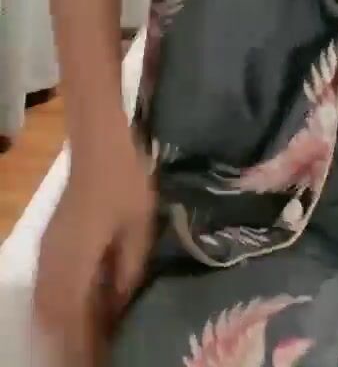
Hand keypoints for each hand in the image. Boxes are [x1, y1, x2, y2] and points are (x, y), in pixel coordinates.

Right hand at [34, 136, 155, 363]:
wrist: (99, 145)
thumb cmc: (125, 182)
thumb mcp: (139, 229)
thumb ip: (129, 270)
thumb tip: (119, 307)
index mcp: (77, 260)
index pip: (73, 317)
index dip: (83, 344)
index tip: (98, 360)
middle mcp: (54, 262)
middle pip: (52, 317)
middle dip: (69, 341)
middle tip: (92, 356)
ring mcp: (48, 252)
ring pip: (45, 305)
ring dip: (61, 326)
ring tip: (85, 340)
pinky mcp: (49, 244)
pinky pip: (45, 288)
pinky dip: (58, 307)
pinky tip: (77, 311)